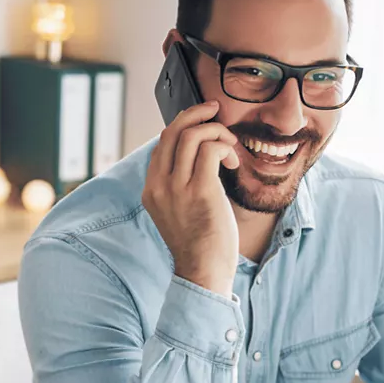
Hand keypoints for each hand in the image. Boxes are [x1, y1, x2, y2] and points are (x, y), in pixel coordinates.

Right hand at [143, 100, 241, 295]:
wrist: (203, 272)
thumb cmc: (199, 243)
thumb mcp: (180, 210)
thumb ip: (182, 184)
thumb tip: (201, 155)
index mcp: (151, 190)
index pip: (161, 143)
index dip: (182, 126)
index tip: (202, 122)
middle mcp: (158, 186)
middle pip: (172, 132)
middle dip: (196, 114)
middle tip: (215, 110)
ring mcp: (176, 188)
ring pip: (191, 136)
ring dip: (216, 132)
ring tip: (230, 148)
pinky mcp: (199, 191)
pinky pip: (210, 150)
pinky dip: (224, 147)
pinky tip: (233, 162)